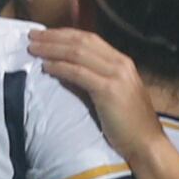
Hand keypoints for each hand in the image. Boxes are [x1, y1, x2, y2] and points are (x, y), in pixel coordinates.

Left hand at [25, 27, 162, 155]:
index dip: (65, 34)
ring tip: (33, 49)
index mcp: (122, 62)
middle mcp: (120, 63)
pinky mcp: (109, 90)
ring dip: (52, 49)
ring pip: (77, 53)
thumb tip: (64, 70)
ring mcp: (116, 75)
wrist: (147, 144)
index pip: (89, 39)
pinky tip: (46, 67)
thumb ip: (93, 80)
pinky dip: (60, 68)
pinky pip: (78, 73)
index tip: (45, 35)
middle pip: (81, 41)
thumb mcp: (112, 96)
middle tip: (32, 37)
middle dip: (54, 37)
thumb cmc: (129, 126)